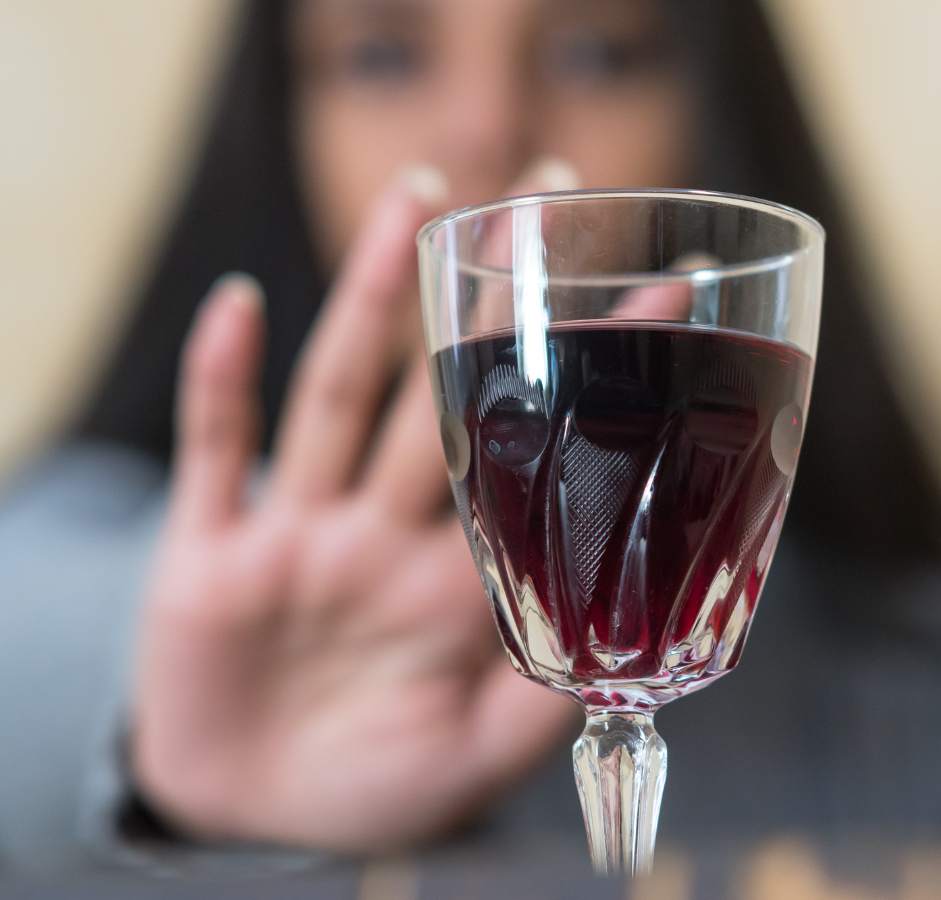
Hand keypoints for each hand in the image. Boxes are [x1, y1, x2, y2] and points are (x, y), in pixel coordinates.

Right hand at [131, 170, 578, 850]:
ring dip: (370, 292)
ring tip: (414, 197)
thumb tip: (634, 650)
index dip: (591, 376)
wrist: (246, 824)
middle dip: (488, 292)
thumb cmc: (371, 784)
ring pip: (337, 392)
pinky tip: (240, 305)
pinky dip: (220, 379)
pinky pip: (215, 451)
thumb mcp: (473, 757)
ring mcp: (297, 531)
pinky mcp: (210, 553)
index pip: (531, 453)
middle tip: (545, 188)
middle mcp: (382, 530)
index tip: (659, 289)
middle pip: (441, 387)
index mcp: (452, 576)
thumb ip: (542, 697)